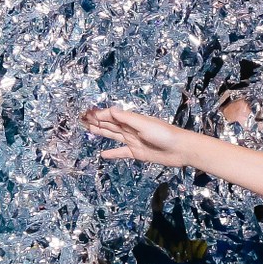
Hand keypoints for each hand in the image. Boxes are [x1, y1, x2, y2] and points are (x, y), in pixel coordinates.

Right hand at [82, 106, 198, 166]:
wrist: (180, 149)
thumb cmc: (164, 134)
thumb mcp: (144, 124)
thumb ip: (126, 118)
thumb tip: (110, 109)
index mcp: (132, 120)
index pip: (111, 116)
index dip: (98, 115)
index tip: (86, 114)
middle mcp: (130, 129)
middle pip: (110, 125)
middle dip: (96, 121)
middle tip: (82, 119)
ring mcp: (133, 141)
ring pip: (113, 136)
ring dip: (101, 133)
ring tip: (89, 129)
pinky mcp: (137, 153)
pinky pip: (121, 153)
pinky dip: (112, 153)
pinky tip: (103, 154)